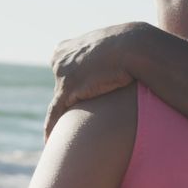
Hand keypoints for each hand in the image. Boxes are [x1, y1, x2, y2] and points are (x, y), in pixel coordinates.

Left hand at [44, 22, 149, 139]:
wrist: (135, 46)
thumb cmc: (132, 46)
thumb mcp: (113, 47)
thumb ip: (105, 58)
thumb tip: (115, 68)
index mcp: (66, 47)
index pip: (64, 72)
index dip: (72, 88)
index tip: (73, 102)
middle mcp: (60, 60)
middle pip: (60, 88)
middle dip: (67, 103)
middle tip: (68, 124)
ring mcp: (62, 74)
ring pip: (57, 103)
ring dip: (60, 120)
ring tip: (60, 137)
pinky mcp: (68, 88)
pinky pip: (55, 113)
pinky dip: (52, 128)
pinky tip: (52, 141)